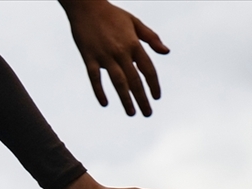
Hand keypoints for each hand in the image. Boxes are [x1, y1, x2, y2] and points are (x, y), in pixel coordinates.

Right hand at [60, 0, 168, 115]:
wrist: (85, 4)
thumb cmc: (112, 14)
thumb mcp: (135, 23)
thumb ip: (151, 38)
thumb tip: (166, 52)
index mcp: (133, 44)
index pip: (148, 69)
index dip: (154, 85)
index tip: (157, 97)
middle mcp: (120, 51)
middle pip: (135, 81)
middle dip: (142, 99)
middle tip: (148, 113)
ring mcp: (103, 55)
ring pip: (117, 82)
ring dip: (125, 99)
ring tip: (131, 113)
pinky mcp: (88, 56)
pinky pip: (94, 77)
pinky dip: (99, 91)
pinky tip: (105, 103)